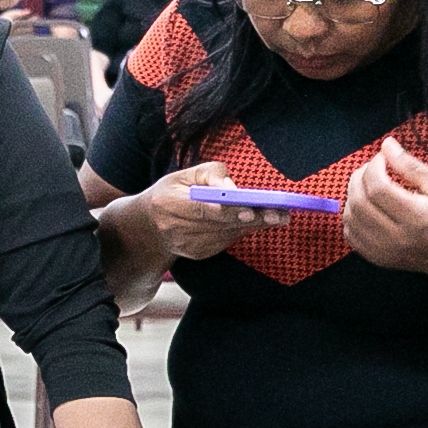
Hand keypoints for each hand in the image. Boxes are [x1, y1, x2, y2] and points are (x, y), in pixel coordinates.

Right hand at [136, 161, 292, 260]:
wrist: (148, 227)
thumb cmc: (169, 194)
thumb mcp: (182, 175)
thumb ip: (209, 174)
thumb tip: (232, 186)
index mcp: (169, 204)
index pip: (202, 209)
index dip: (227, 210)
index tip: (250, 210)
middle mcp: (178, 229)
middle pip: (222, 224)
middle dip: (253, 217)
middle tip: (279, 213)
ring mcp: (189, 245)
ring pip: (229, 233)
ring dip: (255, 224)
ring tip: (279, 214)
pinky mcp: (200, 253)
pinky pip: (228, 239)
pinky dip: (243, 229)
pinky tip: (257, 220)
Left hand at [344, 138, 427, 278]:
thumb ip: (411, 165)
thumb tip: (386, 144)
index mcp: (416, 218)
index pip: (378, 188)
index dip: (374, 167)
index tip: (381, 158)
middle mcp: (396, 237)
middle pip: (359, 202)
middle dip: (359, 178)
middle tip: (371, 168)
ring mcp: (384, 252)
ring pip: (350, 217)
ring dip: (352, 194)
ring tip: (368, 184)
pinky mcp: (377, 258)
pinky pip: (350, 233)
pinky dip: (351, 215)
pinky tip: (365, 205)